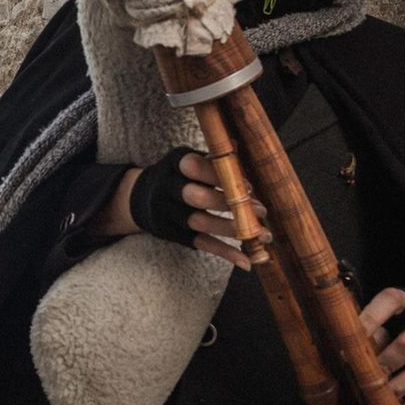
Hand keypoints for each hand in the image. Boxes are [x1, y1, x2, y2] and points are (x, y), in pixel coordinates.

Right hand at [101, 146, 264, 269]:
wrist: (141, 197)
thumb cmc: (178, 175)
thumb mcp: (188, 160)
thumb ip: (212, 157)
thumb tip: (235, 143)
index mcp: (173, 164)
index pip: (195, 166)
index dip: (222, 176)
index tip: (249, 186)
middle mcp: (166, 188)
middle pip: (195, 197)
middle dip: (230, 204)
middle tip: (260, 210)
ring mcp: (167, 213)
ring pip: (200, 223)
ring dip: (233, 229)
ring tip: (262, 234)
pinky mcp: (172, 233)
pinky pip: (200, 243)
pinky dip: (224, 253)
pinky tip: (245, 261)